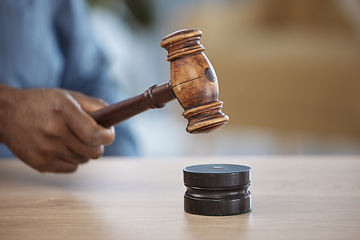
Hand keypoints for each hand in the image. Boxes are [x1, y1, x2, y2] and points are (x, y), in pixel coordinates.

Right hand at [0, 86, 114, 172]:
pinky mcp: (41, 164)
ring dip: (83, 151)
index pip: (95, 134)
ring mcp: (46, 150)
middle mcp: (54, 132)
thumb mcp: (68, 96)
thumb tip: (113, 119)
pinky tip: (61, 147)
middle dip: (98, 145)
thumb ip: (94, 105)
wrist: (6, 115)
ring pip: (84, 160)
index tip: (108, 134)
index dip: (107, 136)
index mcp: (63, 111)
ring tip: (71, 139)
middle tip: (91, 136)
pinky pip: (71, 168)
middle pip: (94, 152)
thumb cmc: (42, 103)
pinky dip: (71, 159)